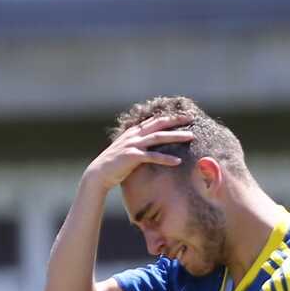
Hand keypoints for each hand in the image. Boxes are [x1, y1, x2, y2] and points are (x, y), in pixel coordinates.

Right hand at [80, 116, 195, 199]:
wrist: (98, 174)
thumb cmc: (113, 165)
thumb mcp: (126, 150)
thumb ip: (136, 145)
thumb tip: (147, 146)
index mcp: (133, 132)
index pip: (154, 121)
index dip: (169, 117)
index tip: (183, 116)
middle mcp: (134, 135)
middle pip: (159, 124)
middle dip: (176, 120)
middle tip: (191, 118)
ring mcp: (132, 145)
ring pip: (158, 137)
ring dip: (176, 136)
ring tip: (191, 136)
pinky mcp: (132, 157)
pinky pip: (152, 156)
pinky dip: (166, 159)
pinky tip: (178, 161)